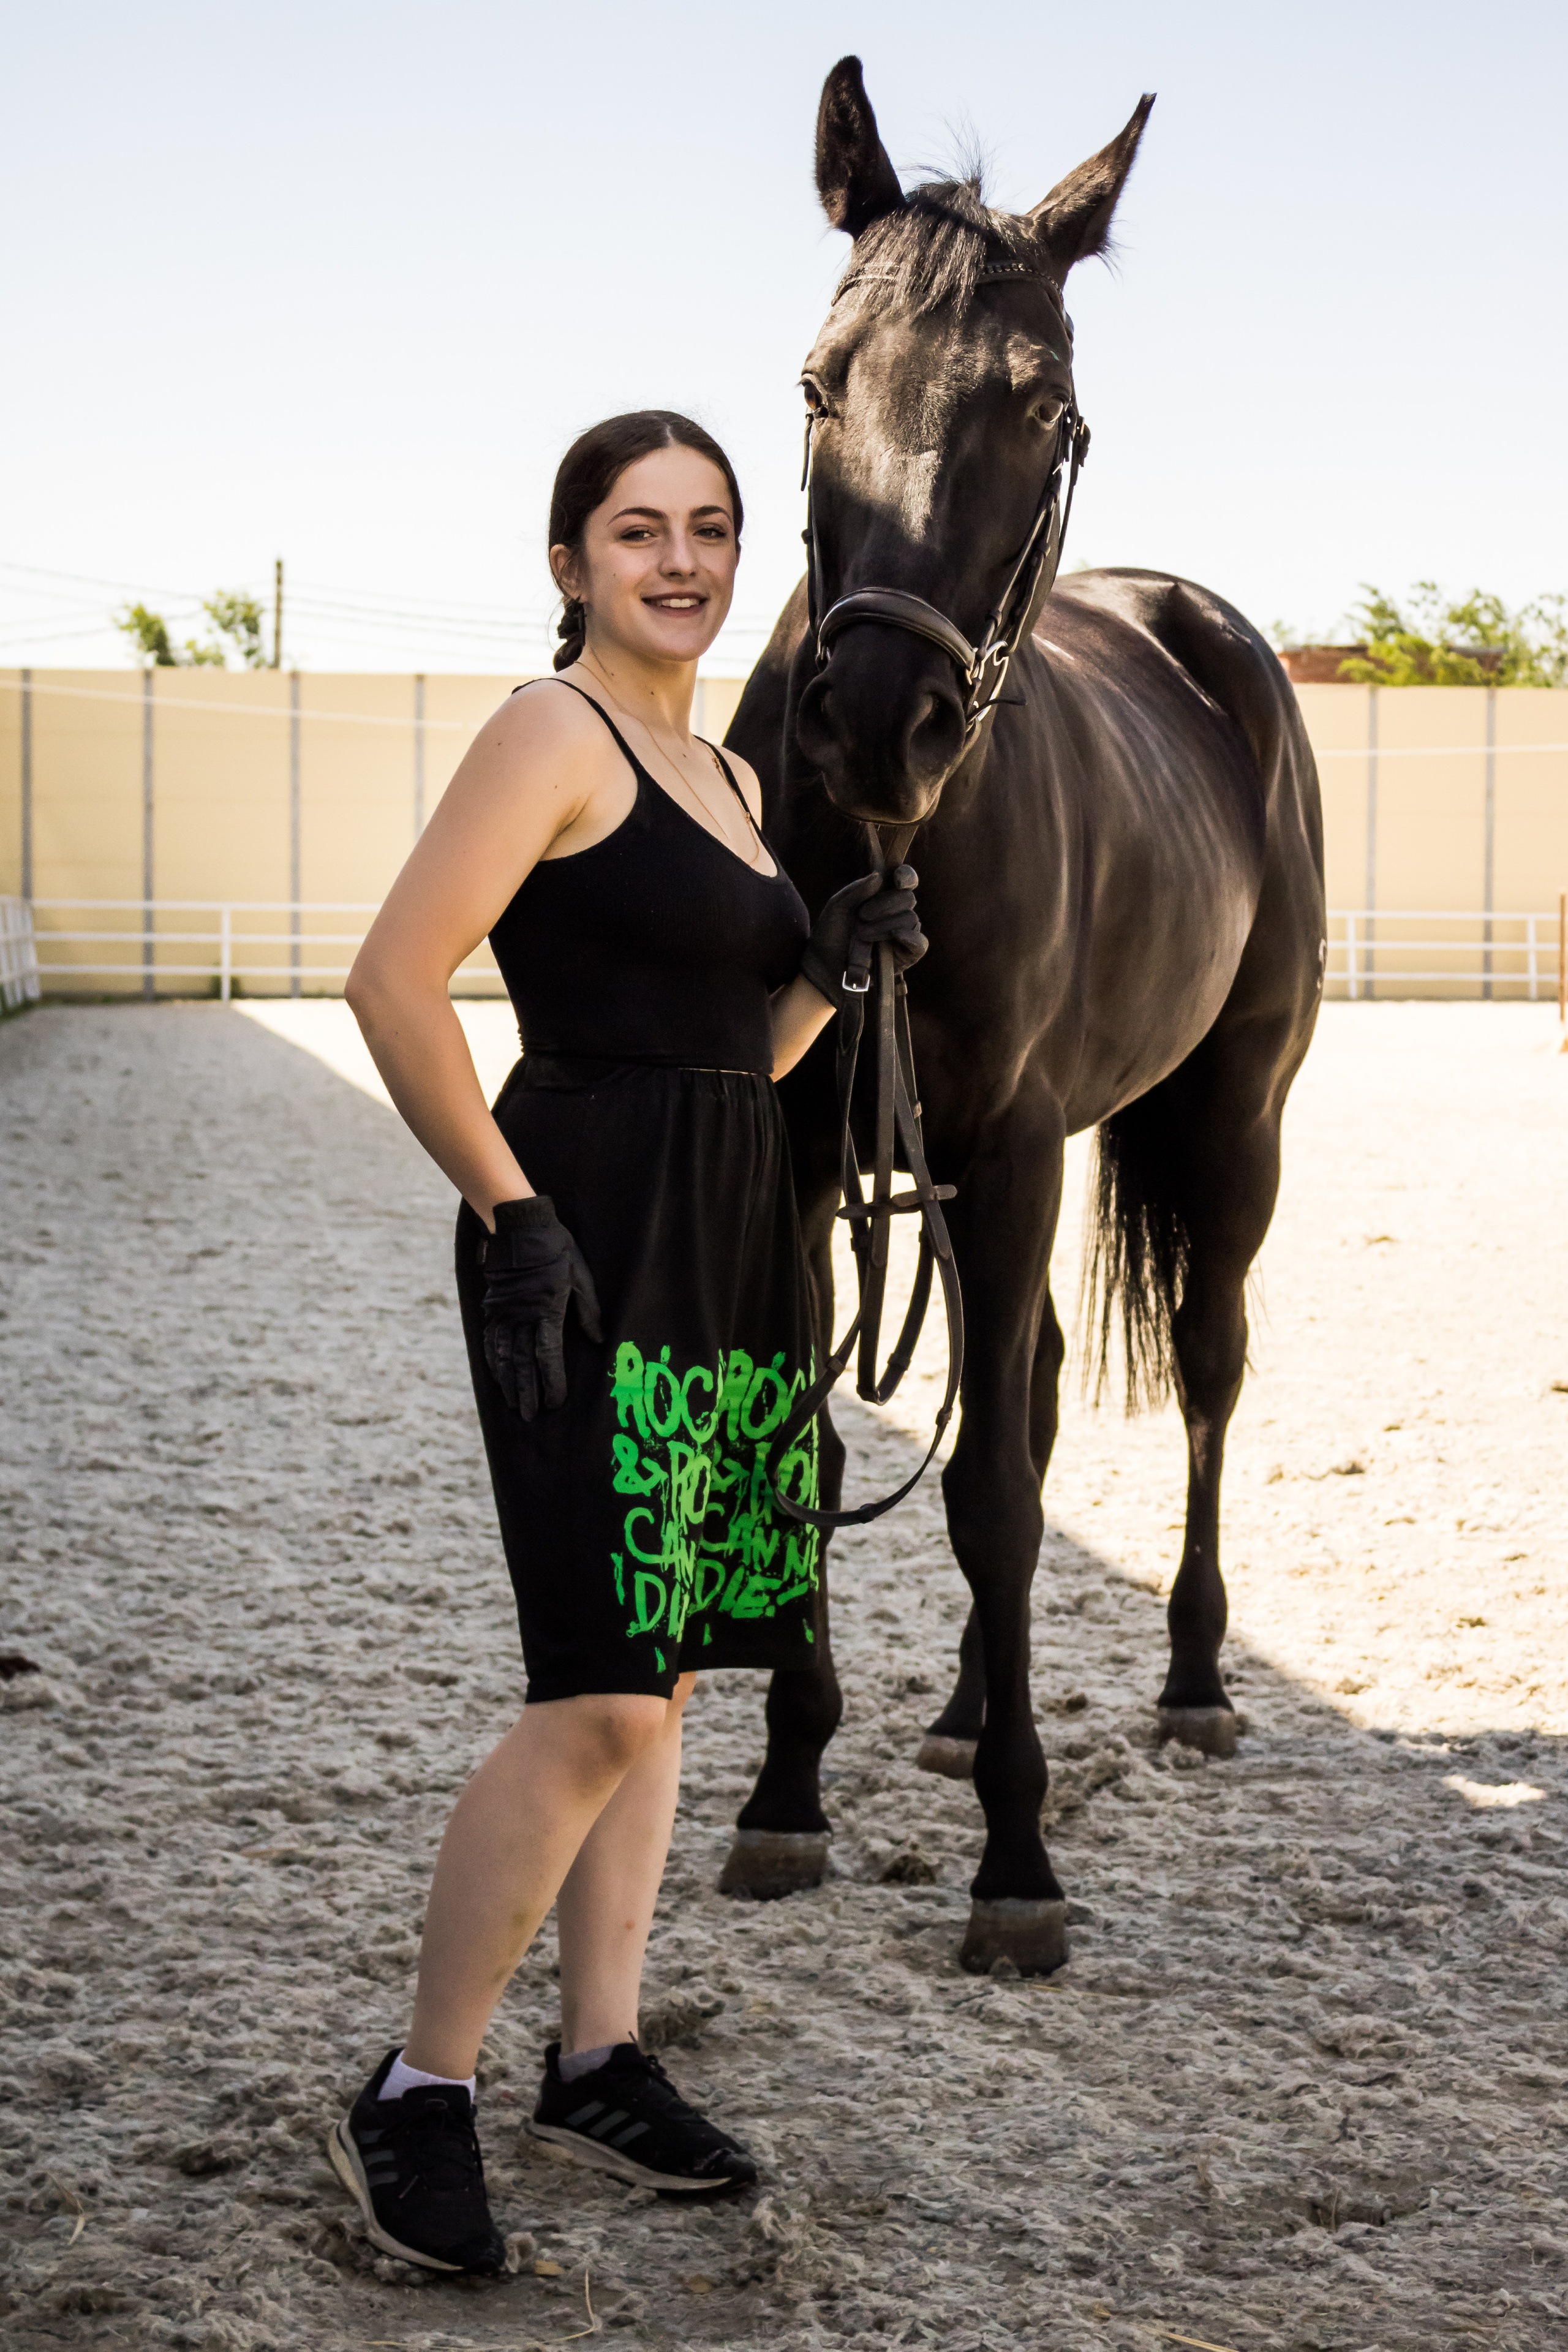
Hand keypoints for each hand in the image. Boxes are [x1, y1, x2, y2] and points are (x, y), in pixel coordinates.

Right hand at [479, 1195, 602, 1419]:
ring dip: (508, 1383)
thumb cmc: (556, 1248)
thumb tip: (598, 1339)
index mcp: (546, 1309)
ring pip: (503, 1356)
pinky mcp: (491, 1307)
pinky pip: (489, 1341)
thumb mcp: (580, 1274)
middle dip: (528, 1391)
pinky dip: (493, 1362)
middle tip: (531, 1416)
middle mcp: (521, 1315)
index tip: (555, 1401)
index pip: (547, 1354)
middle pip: (522, 1362)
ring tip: (515, 1405)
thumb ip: (588, 1309)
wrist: (519, 1225)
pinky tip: (496, 1377)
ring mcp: (503, 1312)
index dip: (551, 1380)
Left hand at [799, 865, 927, 1002]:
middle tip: (862, 915)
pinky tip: (897, 935)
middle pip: (908, 898)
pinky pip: (920, 943)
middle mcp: (896, 913)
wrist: (825, 965)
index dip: (906, 876)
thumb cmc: (831, 933)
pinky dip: (911, 937)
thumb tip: (878, 876)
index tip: (897, 879)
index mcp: (882, 896)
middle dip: (885, 904)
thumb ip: (856, 889)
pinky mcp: (906, 955)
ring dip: (885, 925)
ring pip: (910, 919)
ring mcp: (903, 934)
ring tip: (863, 935)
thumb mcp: (838, 907)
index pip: (904, 880)